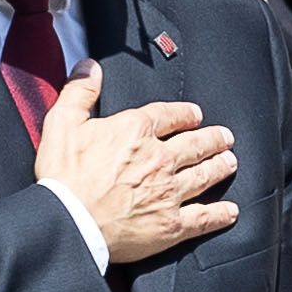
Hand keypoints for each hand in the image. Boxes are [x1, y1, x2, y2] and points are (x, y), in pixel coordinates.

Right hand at [33, 72, 238, 268]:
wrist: (67, 224)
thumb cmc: (61, 177)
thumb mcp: (62, 123)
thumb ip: (79, 92)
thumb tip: (91, 66)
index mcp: (135, 131)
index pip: (170, 115)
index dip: (186, 114)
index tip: (195, 115)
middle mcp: (159, 158)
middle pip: (196, 144)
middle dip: (213, 139)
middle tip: (225, 138)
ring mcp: (169, 192)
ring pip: (205, 175)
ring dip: (221, 167)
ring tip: (230, 162)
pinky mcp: (171, 224)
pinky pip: (204, 217)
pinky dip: (220, 214)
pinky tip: (230, 211)